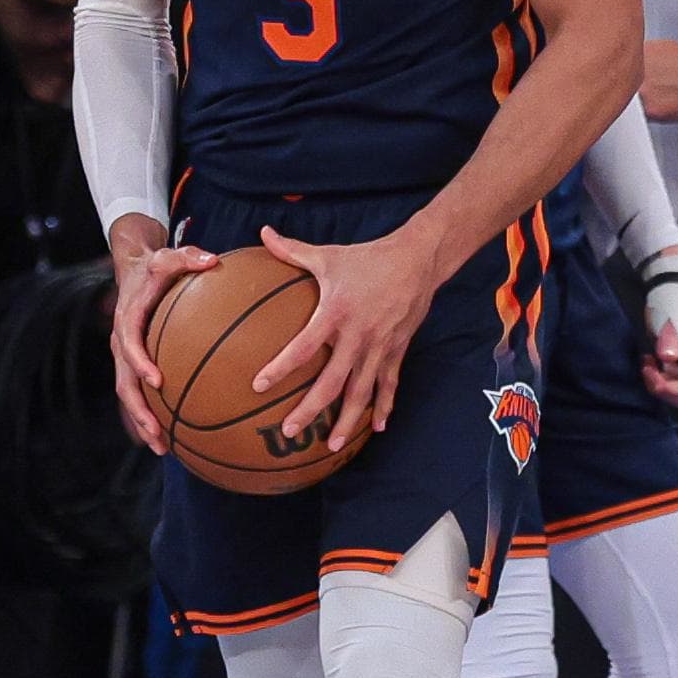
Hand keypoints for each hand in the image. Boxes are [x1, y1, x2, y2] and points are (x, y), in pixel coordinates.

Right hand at [105, 218, 219, 453]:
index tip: (157, 380)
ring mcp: (126, 357)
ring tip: (162, 448)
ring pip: (130, 396)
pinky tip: (172, 436)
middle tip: (156, 433)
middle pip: (124, 383)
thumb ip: (189, 257)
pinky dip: (152, 414)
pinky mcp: (135, 364)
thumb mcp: (169, 257)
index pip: (129, 345)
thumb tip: (214, 260)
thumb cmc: (156, 267)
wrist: (135, 272)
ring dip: (143, 422)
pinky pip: (140, 393)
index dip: (140, 363)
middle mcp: (122, 343)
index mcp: (128, 320)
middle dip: (138, 410)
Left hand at [251, 224, 437, 453]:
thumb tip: (262, 233)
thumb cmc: (368, 258)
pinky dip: (385, 406)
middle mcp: (358, 336)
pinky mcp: (397, 350)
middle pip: (331, 382)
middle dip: (310, 409)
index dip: (281, 367)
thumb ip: (292, 250)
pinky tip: (378, 428)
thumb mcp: (328, 255)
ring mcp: (380, 347)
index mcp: (336, 313)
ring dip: (347, 420)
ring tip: (331, 444)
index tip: (259, 386)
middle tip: (289, 431)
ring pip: (361, 391)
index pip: (303, 346)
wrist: (418, 259)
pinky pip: (389, 384)